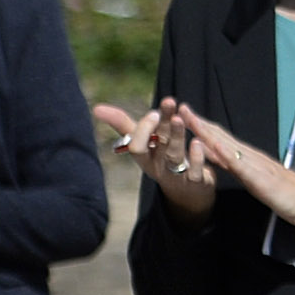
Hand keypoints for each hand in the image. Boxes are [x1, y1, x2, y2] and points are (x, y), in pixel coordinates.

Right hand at [98, 96, 218, 214]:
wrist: (187, 191)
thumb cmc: (161, 158)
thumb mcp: (144, 142)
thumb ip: (123, 125)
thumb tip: (96, 108)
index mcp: (145, 156)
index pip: (137, 146)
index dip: (144, 130)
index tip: (154, 112)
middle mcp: (159, 165)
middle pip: (159, 145)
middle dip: (162, 124)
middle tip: (168, 102)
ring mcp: (177, 174)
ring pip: (175, 156)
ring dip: (177, 136)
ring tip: (179, 118)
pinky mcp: (196, 181)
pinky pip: (196, 172)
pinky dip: (197, 158)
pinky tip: (198, 141)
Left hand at [165, 104, 294, 232]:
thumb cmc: (286, 192)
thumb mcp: (254, 178)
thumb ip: (235, 166)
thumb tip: (216, 155)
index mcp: (248, 158)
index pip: (221, 139)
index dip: (202, 126)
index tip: (186, 115)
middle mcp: (250, 156)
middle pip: (221, 137)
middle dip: (200, 123)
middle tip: (181, 108)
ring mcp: (255, 165)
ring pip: (227, 146)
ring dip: (208, 133)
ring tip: (191, 120)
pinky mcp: (259, 178)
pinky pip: (239, 165)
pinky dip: (226, 154)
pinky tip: (215, 146)